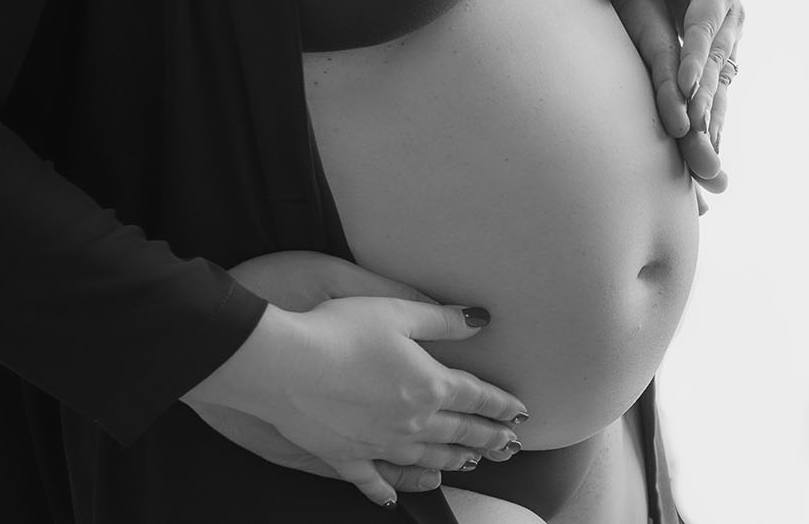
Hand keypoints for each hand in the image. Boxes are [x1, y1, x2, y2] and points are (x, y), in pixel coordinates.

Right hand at [183, 259, 525, 507]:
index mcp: (429, 384)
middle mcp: (413, 423)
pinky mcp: (348, 457)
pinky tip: (397, 496)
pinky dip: (391, 488)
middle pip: (461, 432)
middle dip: (489, 437)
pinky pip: (376, 480)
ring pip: (428, 459)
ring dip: (454, 460)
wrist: (287, 365)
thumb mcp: (396, 311)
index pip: (477, 397)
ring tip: (472, 463)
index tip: (520, 413)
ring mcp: (381, 445)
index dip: (501, 404)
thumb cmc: (341, 329)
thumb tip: (480, 320)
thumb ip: (441, 319)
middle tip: (510, 445)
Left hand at [594, 0, 743, 154]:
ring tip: (706, 156)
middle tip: (691, 131)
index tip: (684, 83)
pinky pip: (722, 86)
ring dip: (716, 117)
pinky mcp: (726, 48)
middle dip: (706, 97)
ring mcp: (732, 33)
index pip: (703, 24)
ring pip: (724, 80)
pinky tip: (709, 150)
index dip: (694, 53)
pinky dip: (717, 116)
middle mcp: (731, 12)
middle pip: (718, 60)